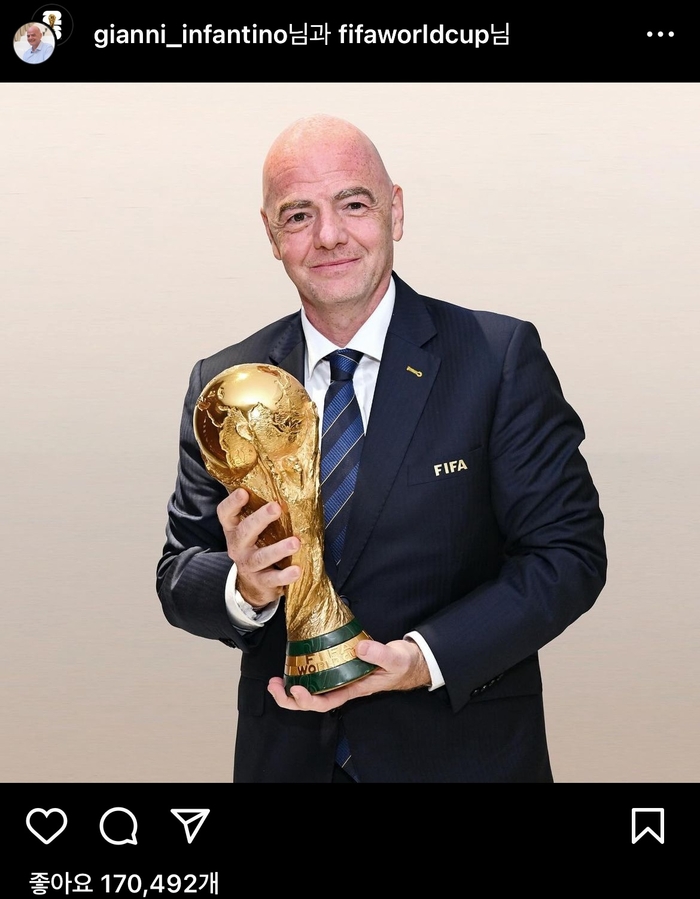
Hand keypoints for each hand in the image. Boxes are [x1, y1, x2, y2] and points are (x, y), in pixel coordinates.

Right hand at [217, 488, 300, 609]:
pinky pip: (273, 579)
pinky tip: (297, 569)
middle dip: (260, 519)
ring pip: (261, 557)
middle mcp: (238, 546)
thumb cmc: (257, 547)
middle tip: (276, 507)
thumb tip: (282, 483)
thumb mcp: (252, 531)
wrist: (253, 585)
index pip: (225, 514)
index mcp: (234, 529)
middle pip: (244, 532)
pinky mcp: (261, 581)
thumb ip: (259, 512)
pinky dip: (285, 575)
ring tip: (295, 542)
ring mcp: (248, 565)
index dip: (232, 503)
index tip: (243, 492)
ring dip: (278, 549)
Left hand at [268, 638, 430, 711]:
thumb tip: (359, 649)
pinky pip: (317, 675)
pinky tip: (292, 666)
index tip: (295, 689)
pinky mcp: (339, 666)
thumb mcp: (394, 659)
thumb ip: (379, 654)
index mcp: (353, 689)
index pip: (326, 702)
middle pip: (312, 701)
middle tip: (274, 685)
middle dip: (290, 698)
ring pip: (311, 690)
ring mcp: (340, 677)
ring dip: (290, 688)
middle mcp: (343, 686)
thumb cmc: (402, 664)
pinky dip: (302, 673)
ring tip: (275, 680)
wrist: (410, 660)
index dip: (308, 700)